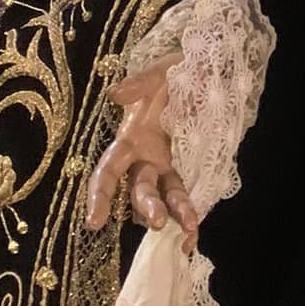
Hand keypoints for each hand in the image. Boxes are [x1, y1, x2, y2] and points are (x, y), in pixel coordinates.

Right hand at [85, 50, 198, 250]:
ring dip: (173, 215)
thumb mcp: (160, 73)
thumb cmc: (175, 73)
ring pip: (165, 198)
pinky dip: (188, 217)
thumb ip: (140, 83)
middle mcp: (145, 160)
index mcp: (131, 140)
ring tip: (187, 229)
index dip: (99, 195)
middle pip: (139, 190)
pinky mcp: (191, 171)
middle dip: (146, 207)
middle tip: (156, 221)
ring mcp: (168, 168)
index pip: (108, 171)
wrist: (209, 71)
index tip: (94, 221)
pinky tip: (194, 234)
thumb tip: (114, 93)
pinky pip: (187, 198)